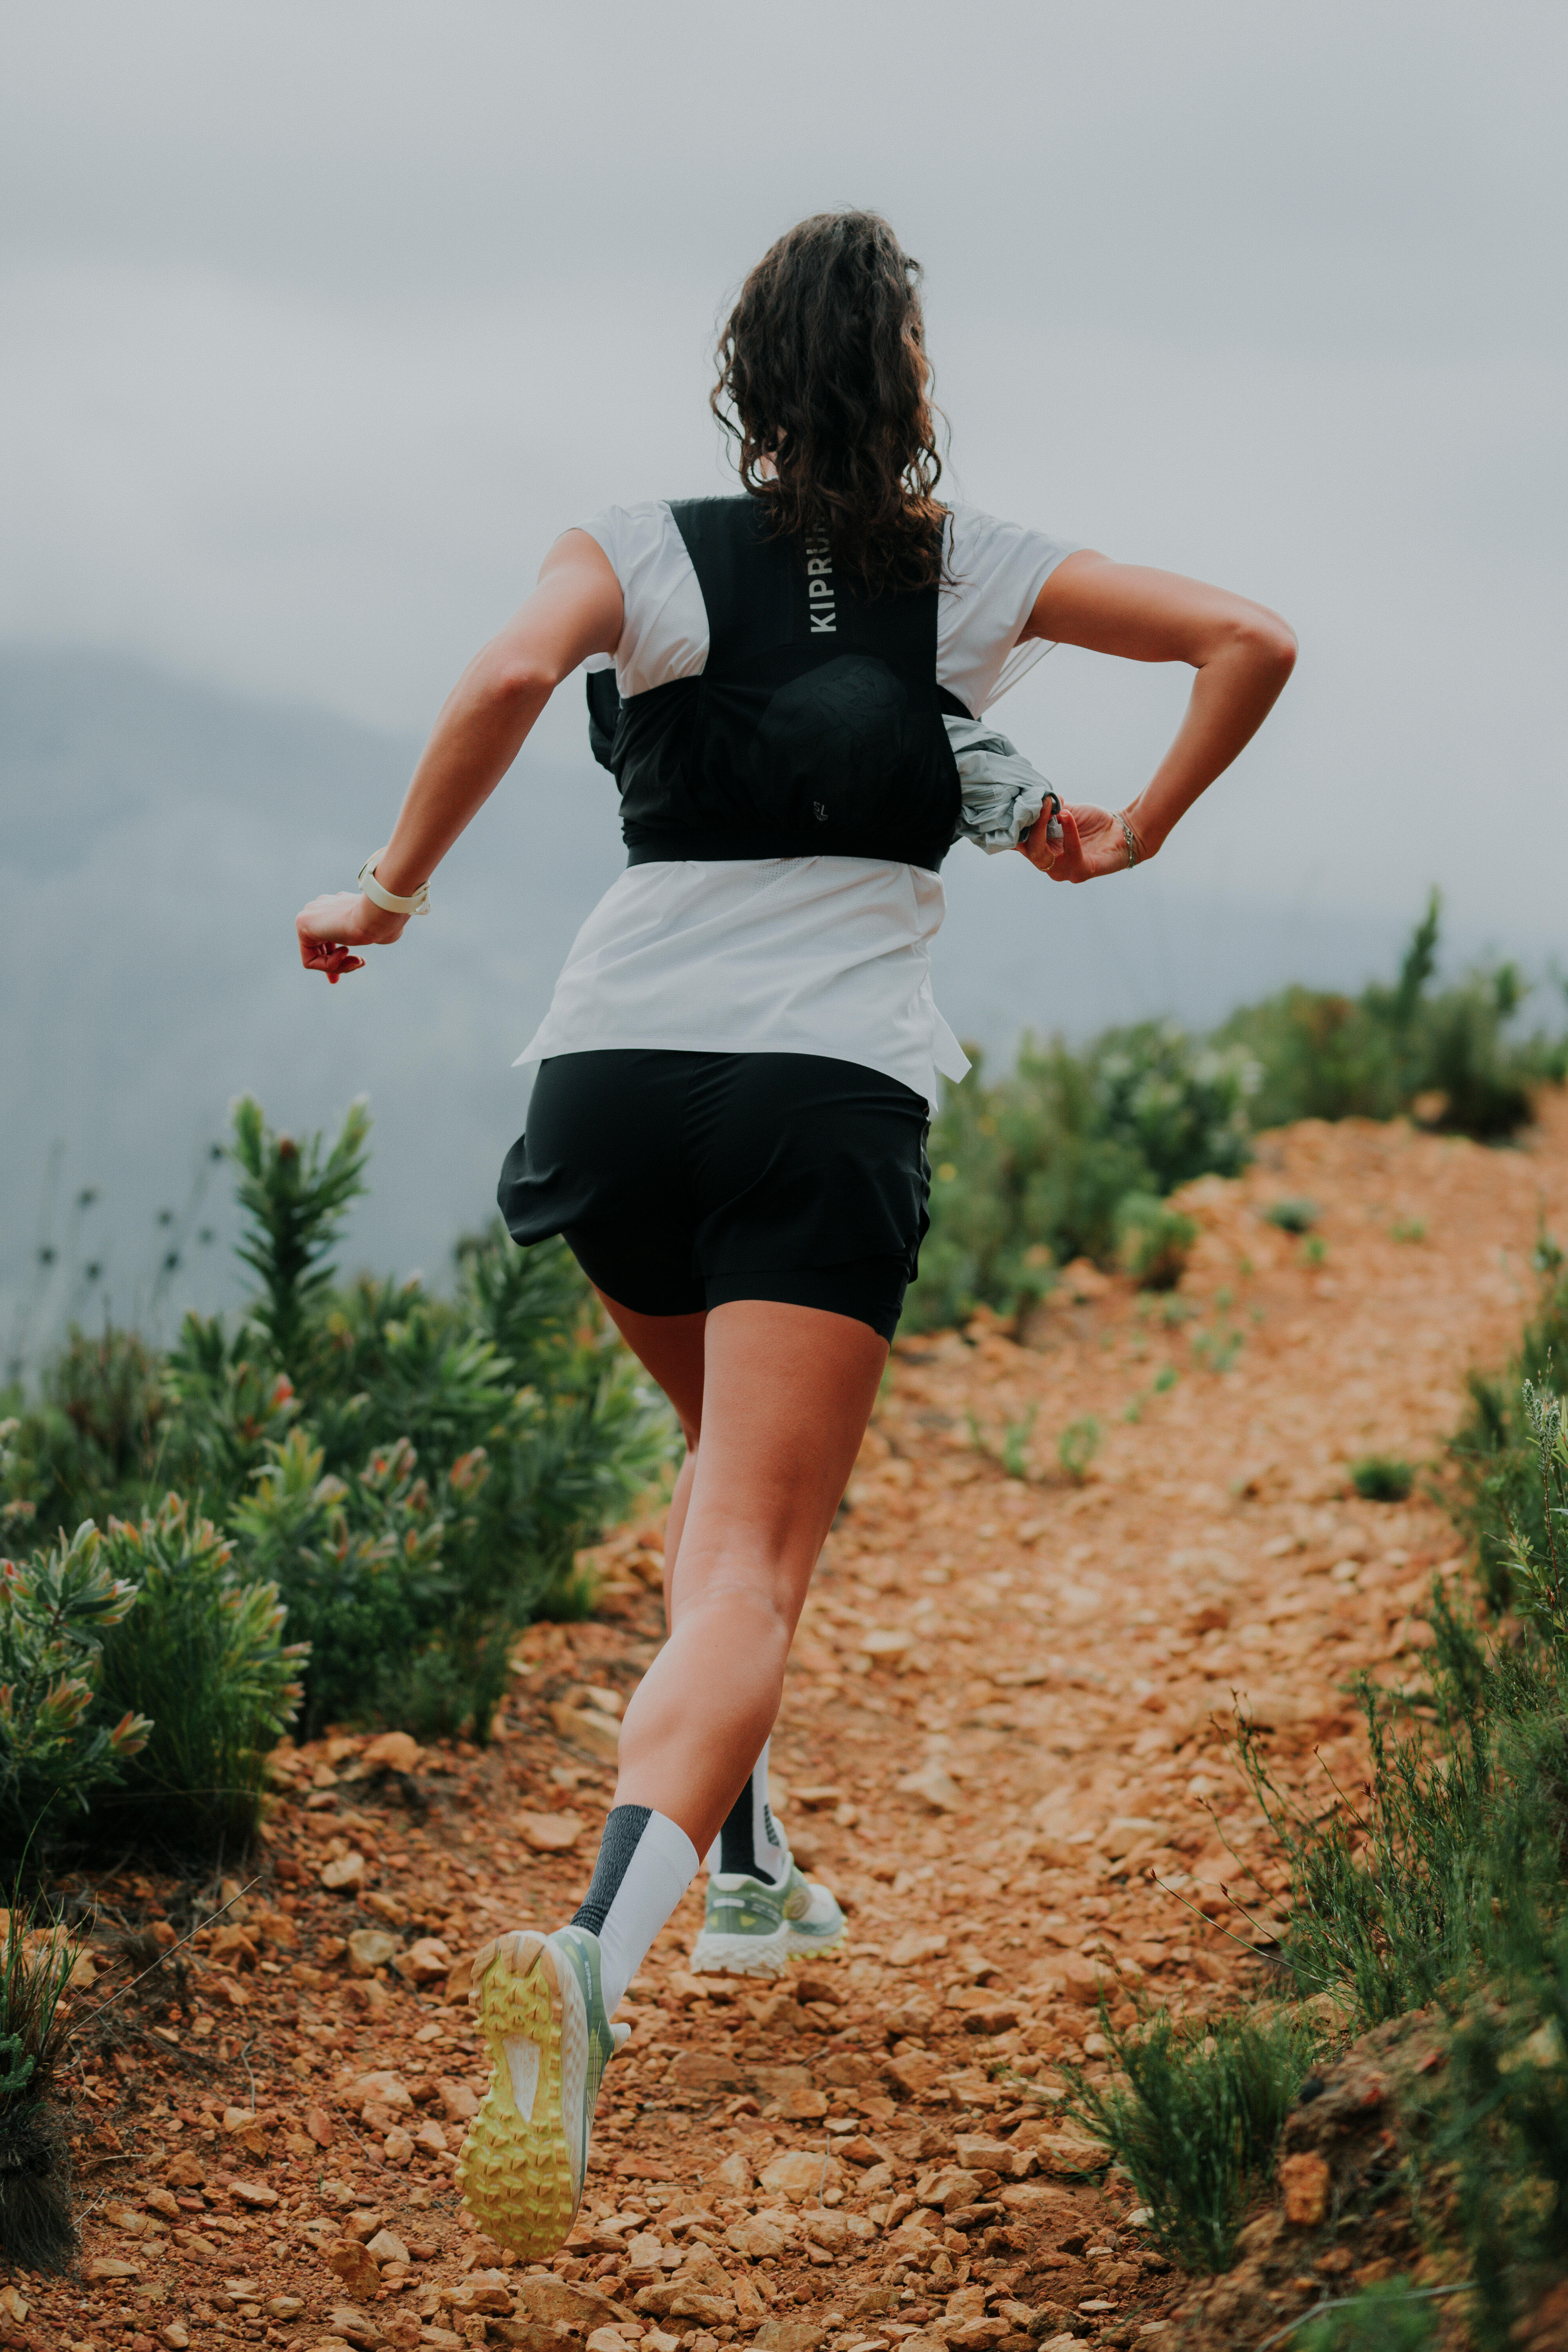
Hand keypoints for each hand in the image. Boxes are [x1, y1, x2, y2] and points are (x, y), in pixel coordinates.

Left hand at [296, 890, 406, 982]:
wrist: (378, 913)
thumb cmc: (386, 923)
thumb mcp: (379, 933)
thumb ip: (366, 938)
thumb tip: (366, 952)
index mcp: (339, 906)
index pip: (330, 934)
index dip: (337, 954)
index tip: (356, 964)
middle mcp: (321, 907)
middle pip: (320, 946)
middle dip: (332, 965)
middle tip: (345, 974)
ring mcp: (310, 913)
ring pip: (316, 955)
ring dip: (339, 966)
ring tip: (358, 960)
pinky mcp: (302, 922)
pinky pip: (310, 960)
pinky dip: (328, 965)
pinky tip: (345, 951)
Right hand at [1017, 802, 1145, 883]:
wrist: (1124, 831)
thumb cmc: (1094, 823)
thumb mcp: (1067, 813)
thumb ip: (1049, 810)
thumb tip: (1036, 796)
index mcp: (1043, 851)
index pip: (1018, 843)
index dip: (1010, 828)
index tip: (1007, 807)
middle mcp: (1049, 865)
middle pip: (1026, 848)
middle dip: (1026, 824)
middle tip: (1032, 802)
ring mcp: (1064, 872)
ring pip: (1040, 853)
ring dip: (1041, 827)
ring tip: (1048, 805)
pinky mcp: (1081, 872)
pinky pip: (1070, 852)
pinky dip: (1068, 832)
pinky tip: (1067, 815)